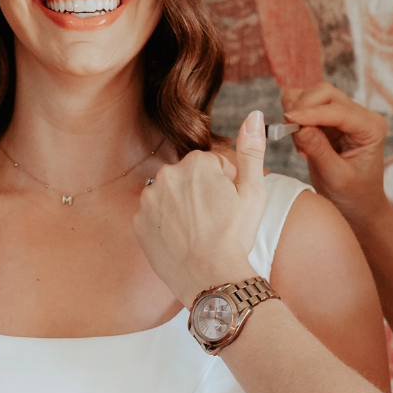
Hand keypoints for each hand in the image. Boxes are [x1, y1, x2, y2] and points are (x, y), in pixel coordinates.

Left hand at [135, 111, 265, 306]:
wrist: (212, 278)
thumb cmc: (235, 236)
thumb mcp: (253, 191)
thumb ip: (251, 150)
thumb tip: (253, 115)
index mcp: (195, 164)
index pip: (210, 165)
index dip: (224, 184)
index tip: (229, 205)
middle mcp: (166, 176)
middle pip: (187, 178)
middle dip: (200, 192)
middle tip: (214, 220)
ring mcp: (148, 201)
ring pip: (168, 196)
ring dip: (180, 207)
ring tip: (197, 231)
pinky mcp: (138, 224)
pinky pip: (153, 217)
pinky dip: (164, 225)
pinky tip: (180, 240)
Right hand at [281, 83, 391, 229]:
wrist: (358, 207)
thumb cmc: (352, 196)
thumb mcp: (334, 177)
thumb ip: (317, 150)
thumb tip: (299, 127)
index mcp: (371, 128)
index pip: (338, 110)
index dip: (310, 113)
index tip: (287, 119)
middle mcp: (361, 116)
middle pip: (326, 93)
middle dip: (303, 107)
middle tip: (286, 129)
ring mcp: (346, 115)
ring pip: (315, 95)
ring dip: (298, 110)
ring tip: (296, 140)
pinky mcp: (332, 120)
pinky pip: (309, 106)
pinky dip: (297, 116)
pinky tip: (299, 137)